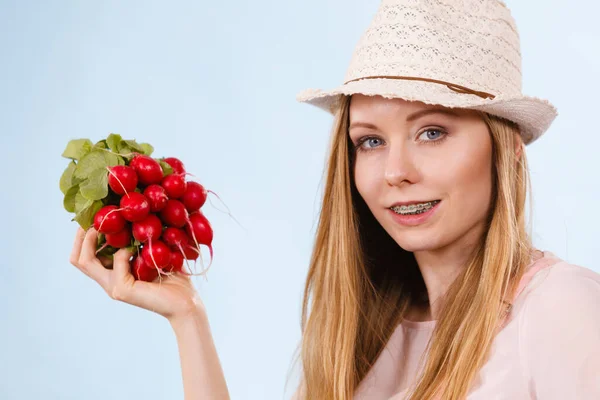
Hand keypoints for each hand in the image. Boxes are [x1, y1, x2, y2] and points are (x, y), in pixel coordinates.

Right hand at [69, 227, 204, 320]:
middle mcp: (109, 281)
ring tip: (102, 225)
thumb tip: (135, 215)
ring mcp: (114, 287)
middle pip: (77, 259)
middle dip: (80, 235)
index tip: (94, 216)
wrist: (186, 302)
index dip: (83, 236)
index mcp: (113, 274)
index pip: (85, 256)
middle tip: (91, 218)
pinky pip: (116, 263)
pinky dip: (123, 251)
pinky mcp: (122, 290)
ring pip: (86, 261)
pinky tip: (135, 247)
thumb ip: (140, 241)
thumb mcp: (153, 254)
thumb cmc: (174, 278)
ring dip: (92, 239)